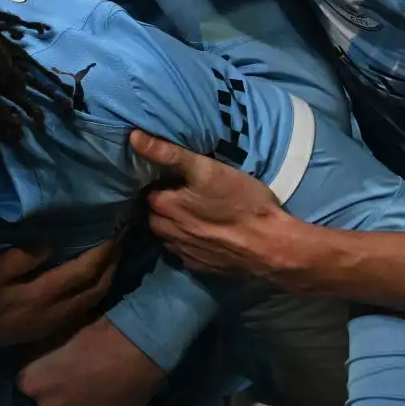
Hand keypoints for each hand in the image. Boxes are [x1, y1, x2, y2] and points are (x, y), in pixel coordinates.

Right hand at [0, 240, 116, 346]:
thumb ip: (18, 257)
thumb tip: (51, 244)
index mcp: (38, 298)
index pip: (82, 272)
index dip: (102, 250)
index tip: (115, 227)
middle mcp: (52, 315)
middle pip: (94, 289)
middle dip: (112, 262)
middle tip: (121, 236)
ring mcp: (52, 325)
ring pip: (91, 301)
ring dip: (107, 276)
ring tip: (114, 253)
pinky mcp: (48, 329)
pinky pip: (82, 309)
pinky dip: (95, 290)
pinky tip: (96, 276)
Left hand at [17, 316, 163, 405]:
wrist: (138, 352)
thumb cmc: (98, 335)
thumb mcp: (65, 335)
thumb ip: (52, 354)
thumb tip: (50, 354)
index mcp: (35, 382)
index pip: (25, 380)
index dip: (38, 371)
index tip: (49, 363)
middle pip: (46, 400)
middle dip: (56, 391)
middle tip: (74, 374)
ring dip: (77, 403)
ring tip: (96, 385)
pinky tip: (111, 395)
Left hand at [130, 131, 302, 281]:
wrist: (271, 247)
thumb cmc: (241, 203)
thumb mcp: (207, 170)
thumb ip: (169, 154)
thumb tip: (133, 137)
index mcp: (164, 207)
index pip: (148, 190)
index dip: (159, 181)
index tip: (173, 175)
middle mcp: (167, 233)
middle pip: (155, 214)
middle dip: (164, 204)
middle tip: (185, 192)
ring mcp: (184, 253)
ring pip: (167, 234)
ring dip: (174, 224)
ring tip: (193, 212)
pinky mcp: (200, 268)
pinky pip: (184, 252)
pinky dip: (188, 242)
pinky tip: (205, 234)